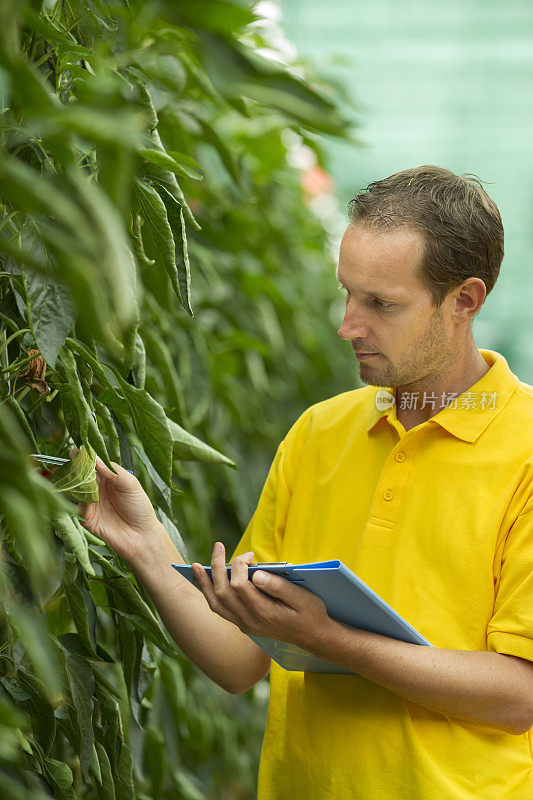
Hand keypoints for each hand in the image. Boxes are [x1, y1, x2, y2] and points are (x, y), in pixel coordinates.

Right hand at [71, 448, 165, 565]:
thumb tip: (94, 458)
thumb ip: (113, 471)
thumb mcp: (130, 484)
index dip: (84, 456)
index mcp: (106, 476)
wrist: (142, 535)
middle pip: (79, 474)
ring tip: (80, 477)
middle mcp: (95, 487)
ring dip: (75, 482)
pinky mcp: (86, 517)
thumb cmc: (139, 507)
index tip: (78, 451)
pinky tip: (86, 494)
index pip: (91, 462)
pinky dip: (80, 498)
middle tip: (76, 464)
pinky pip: (78, 505)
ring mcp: (89, 502)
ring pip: (74, 489)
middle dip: (76, 468)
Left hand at [191, 542, 329, 650]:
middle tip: (218, 546)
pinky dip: (210, 595)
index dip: (239, 565)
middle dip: (217, 566)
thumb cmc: (311, 613)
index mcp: (264, 612)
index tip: (251, 554)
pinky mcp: (244, 625)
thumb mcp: (303, 598)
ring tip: (196, 566)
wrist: (313, 637)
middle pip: (223, 592)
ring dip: (205, 583)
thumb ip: (280, 586)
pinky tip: (205, 583)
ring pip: (216, 604)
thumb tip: (256, 574)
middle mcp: (250, 621)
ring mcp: (245, 625)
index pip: (239, 585)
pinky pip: (220, 610)